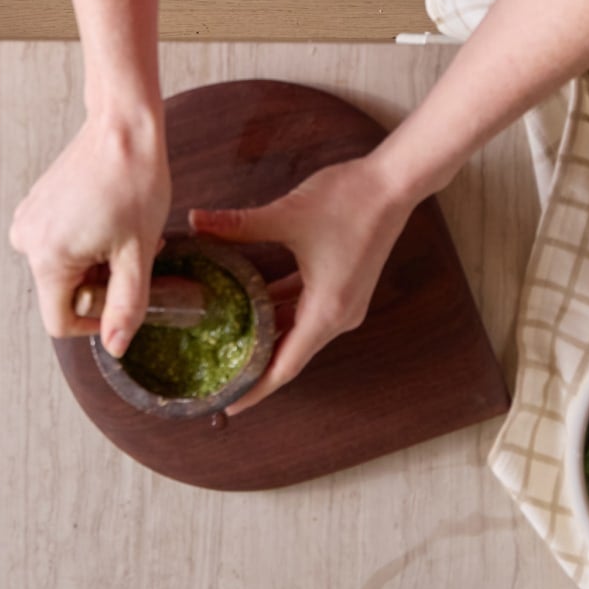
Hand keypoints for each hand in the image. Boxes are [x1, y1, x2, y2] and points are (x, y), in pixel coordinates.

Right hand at [9, 109, 170, 355]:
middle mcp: (27, 241)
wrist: (122, 130)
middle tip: (131, 255)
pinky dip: (83, 244)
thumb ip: (125, 307)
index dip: (96, 323)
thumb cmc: (133, 182)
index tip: (122, 299)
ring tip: (121, 235)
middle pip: (62, 295)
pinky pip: (57, 245)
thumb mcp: (137, 254)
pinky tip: (106, 220)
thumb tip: (116, 347)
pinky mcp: (35, 207)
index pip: (60, 323)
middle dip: (100, 285)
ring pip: (62, 270)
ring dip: (94, 263)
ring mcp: (28, 221)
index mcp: (48, 257)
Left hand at [187, 155, 417, 414]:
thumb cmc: (347, 201)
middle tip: (217, 377)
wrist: (392, 183)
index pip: (285, 366)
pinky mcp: (342, 284)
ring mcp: (343, 301)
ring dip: (267, 337)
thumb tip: (195, 221)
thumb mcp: (286, 215)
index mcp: (326, 310)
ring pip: (297, 330)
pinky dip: (280, 312)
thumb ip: (238, 225)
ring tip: (228, 345)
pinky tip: (251, 304)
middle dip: (255, 368)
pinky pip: (305, 308)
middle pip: (291, 353)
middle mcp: (338, 315)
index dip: (256, 389)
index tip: (228, 406)